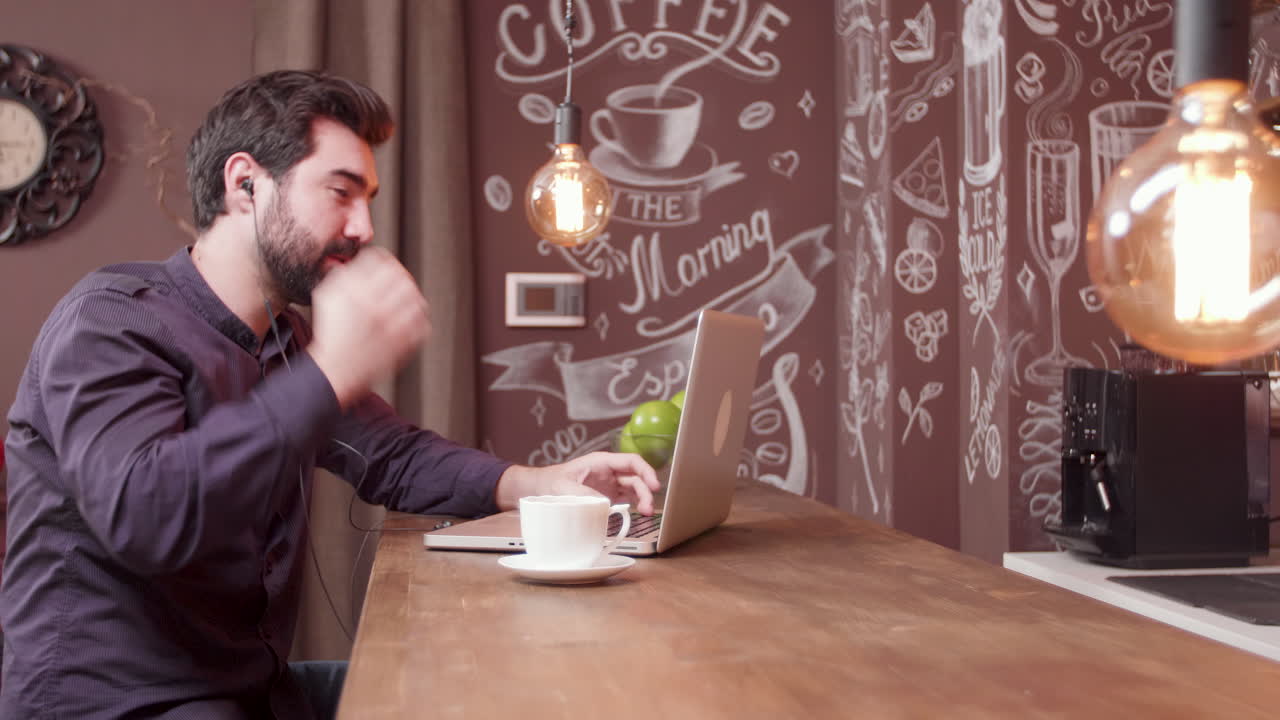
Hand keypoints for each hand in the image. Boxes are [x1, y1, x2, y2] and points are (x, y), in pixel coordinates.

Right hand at [308, 247, 430, 407]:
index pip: (380, 261)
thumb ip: (344, 273)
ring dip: (411, 297)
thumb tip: (362, 259)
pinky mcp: (403, 345)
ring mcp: (392, 326)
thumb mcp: (328, 296)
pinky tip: (406, 320)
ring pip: (416, 299)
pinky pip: (422, 325)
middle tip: (397, 281)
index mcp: (354, 291)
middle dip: (400, 276)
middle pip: (402, 278)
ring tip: (403, 300)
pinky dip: (417, 320)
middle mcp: (374, 306)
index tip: (384, 265)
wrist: (335, 370)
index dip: (384, 260)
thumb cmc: (331, 333)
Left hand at [494, 452, 661, 514]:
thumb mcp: (563, 486)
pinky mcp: (607, 497)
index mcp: (602, 462)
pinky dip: (634, 505)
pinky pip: (626, 499)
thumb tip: (605, 504)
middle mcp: (609, 472)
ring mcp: (609, 484)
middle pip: (636, 477)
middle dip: (645, 490)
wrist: (539, 489)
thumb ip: (583, 493)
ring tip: (645, 512)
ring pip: (634, 489)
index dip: (645, 471)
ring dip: (642, 499)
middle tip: (647, 508)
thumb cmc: (550, 482)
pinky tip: (636, 514)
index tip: (653, 485)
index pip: (631, 462)